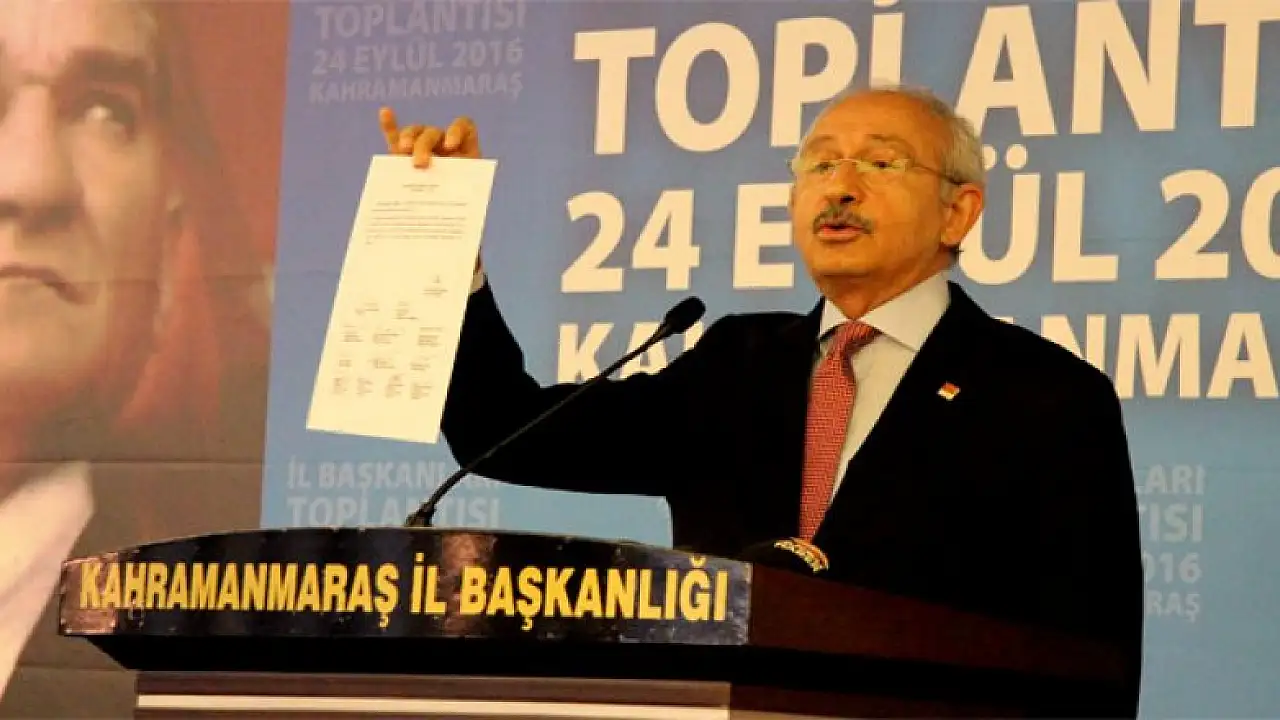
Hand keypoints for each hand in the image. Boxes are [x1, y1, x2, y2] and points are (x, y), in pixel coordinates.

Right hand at [378, 107, 485, 276]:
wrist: (447, 233)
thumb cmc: (460, 227)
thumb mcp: (465, 220)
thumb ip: (464, 217)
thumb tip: (466, 240)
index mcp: (467, 156)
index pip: (464, 128)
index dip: (457, 130)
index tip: (451, 147)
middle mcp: (445, 150)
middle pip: (433, 133)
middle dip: (425, 145)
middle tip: (420, 165)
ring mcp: (424, 152)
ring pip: (415, 135)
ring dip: (409, 139)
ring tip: (404, 152)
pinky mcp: (404, 160)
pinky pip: (395, 139)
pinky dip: (390, 126)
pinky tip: (385, 112)